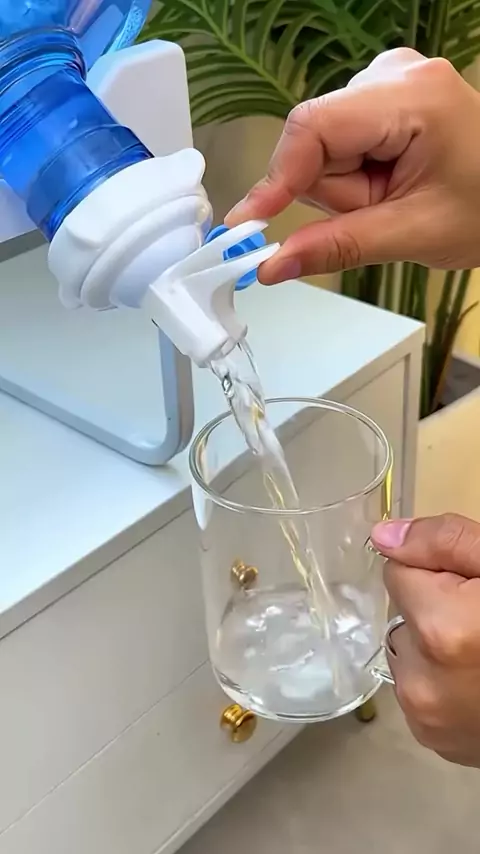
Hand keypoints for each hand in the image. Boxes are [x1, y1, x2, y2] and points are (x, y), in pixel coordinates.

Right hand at [225, 48, 479, 283]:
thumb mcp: (411, 234)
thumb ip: (337, 248)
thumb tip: (273, 265)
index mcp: (411, 96)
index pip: (313, 128)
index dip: (275, 179)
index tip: (249, 224)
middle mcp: (395, 73)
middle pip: (316, 142)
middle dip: (338, 191)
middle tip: (382, 212)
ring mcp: (387, 82)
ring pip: (323, 149)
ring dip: (348, 188)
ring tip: (393, 198)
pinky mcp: (381, 99)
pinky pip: (338, 144)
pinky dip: (355, 176)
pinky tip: (389, 183)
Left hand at [371, 514, 479, 767]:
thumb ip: (445, 542)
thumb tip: (384, 537)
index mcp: (441, 628)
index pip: (398, 572)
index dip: (437, 571)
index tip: (472, 586)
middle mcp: (422, 680)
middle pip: (402, 616)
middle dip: (434, 610)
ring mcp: (427, 717)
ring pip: (409, 654)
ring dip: (435, 648)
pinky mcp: (434, 740)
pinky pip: (421, 690)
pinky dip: (443, 682)